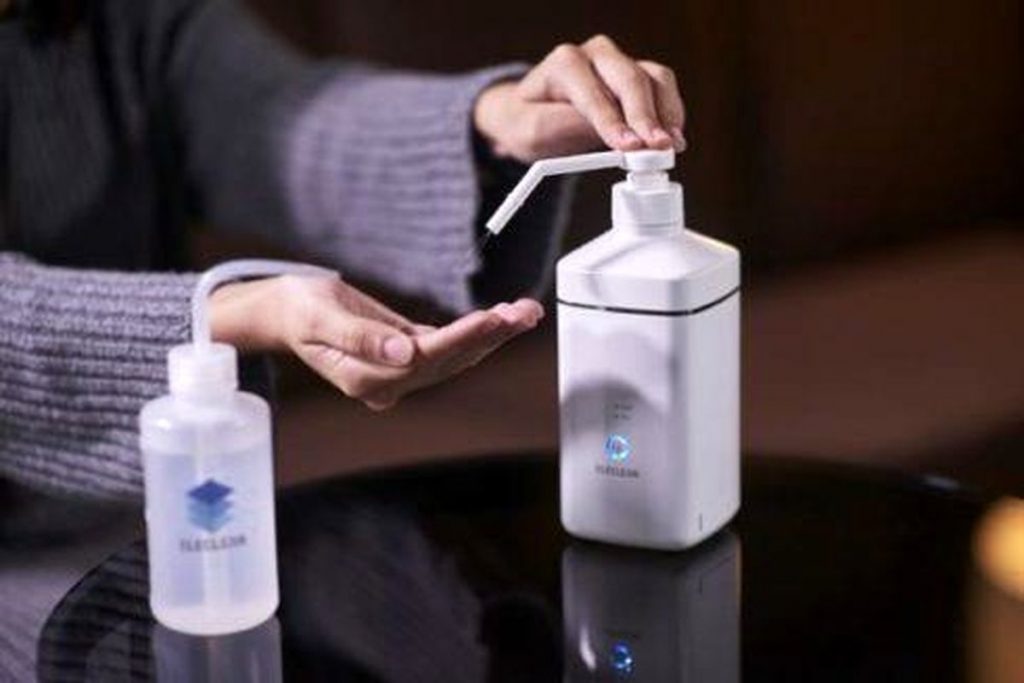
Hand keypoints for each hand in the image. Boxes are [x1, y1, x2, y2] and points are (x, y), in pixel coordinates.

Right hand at [209, 274, 542, 409]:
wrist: (288, 313)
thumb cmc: (299, 311)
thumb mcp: (321, 318)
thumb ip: (360, 337)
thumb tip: (402, 353)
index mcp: (365, 379)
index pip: (423, 360)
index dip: (459, 340)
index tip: (490, 319)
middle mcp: (389, 382)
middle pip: (449, 361)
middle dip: (490, 336)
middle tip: (524, 313)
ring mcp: (400, 372)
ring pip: (456, 356)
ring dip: (493, 335)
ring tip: (525, 312)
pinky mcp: (408, 355)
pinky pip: (449, 346)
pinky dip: (478, 332)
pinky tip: (503, 318)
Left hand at [473, 34, 685, 161]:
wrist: (531, 114)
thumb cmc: (529, 120)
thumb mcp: (530, 131)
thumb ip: (564, 127)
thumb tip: (608, 132)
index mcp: (565, 63)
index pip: (594, 94)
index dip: (614, 122)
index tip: (631, 146)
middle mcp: (595, 55)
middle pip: (630, 80)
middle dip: (647, 118)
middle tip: (659, 148)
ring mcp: (619, 63)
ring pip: (655, 79)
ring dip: (667, 113)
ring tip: (672, 146)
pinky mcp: (637, 77)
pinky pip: (662, 87)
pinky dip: (671, 112)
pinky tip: (673, 137)